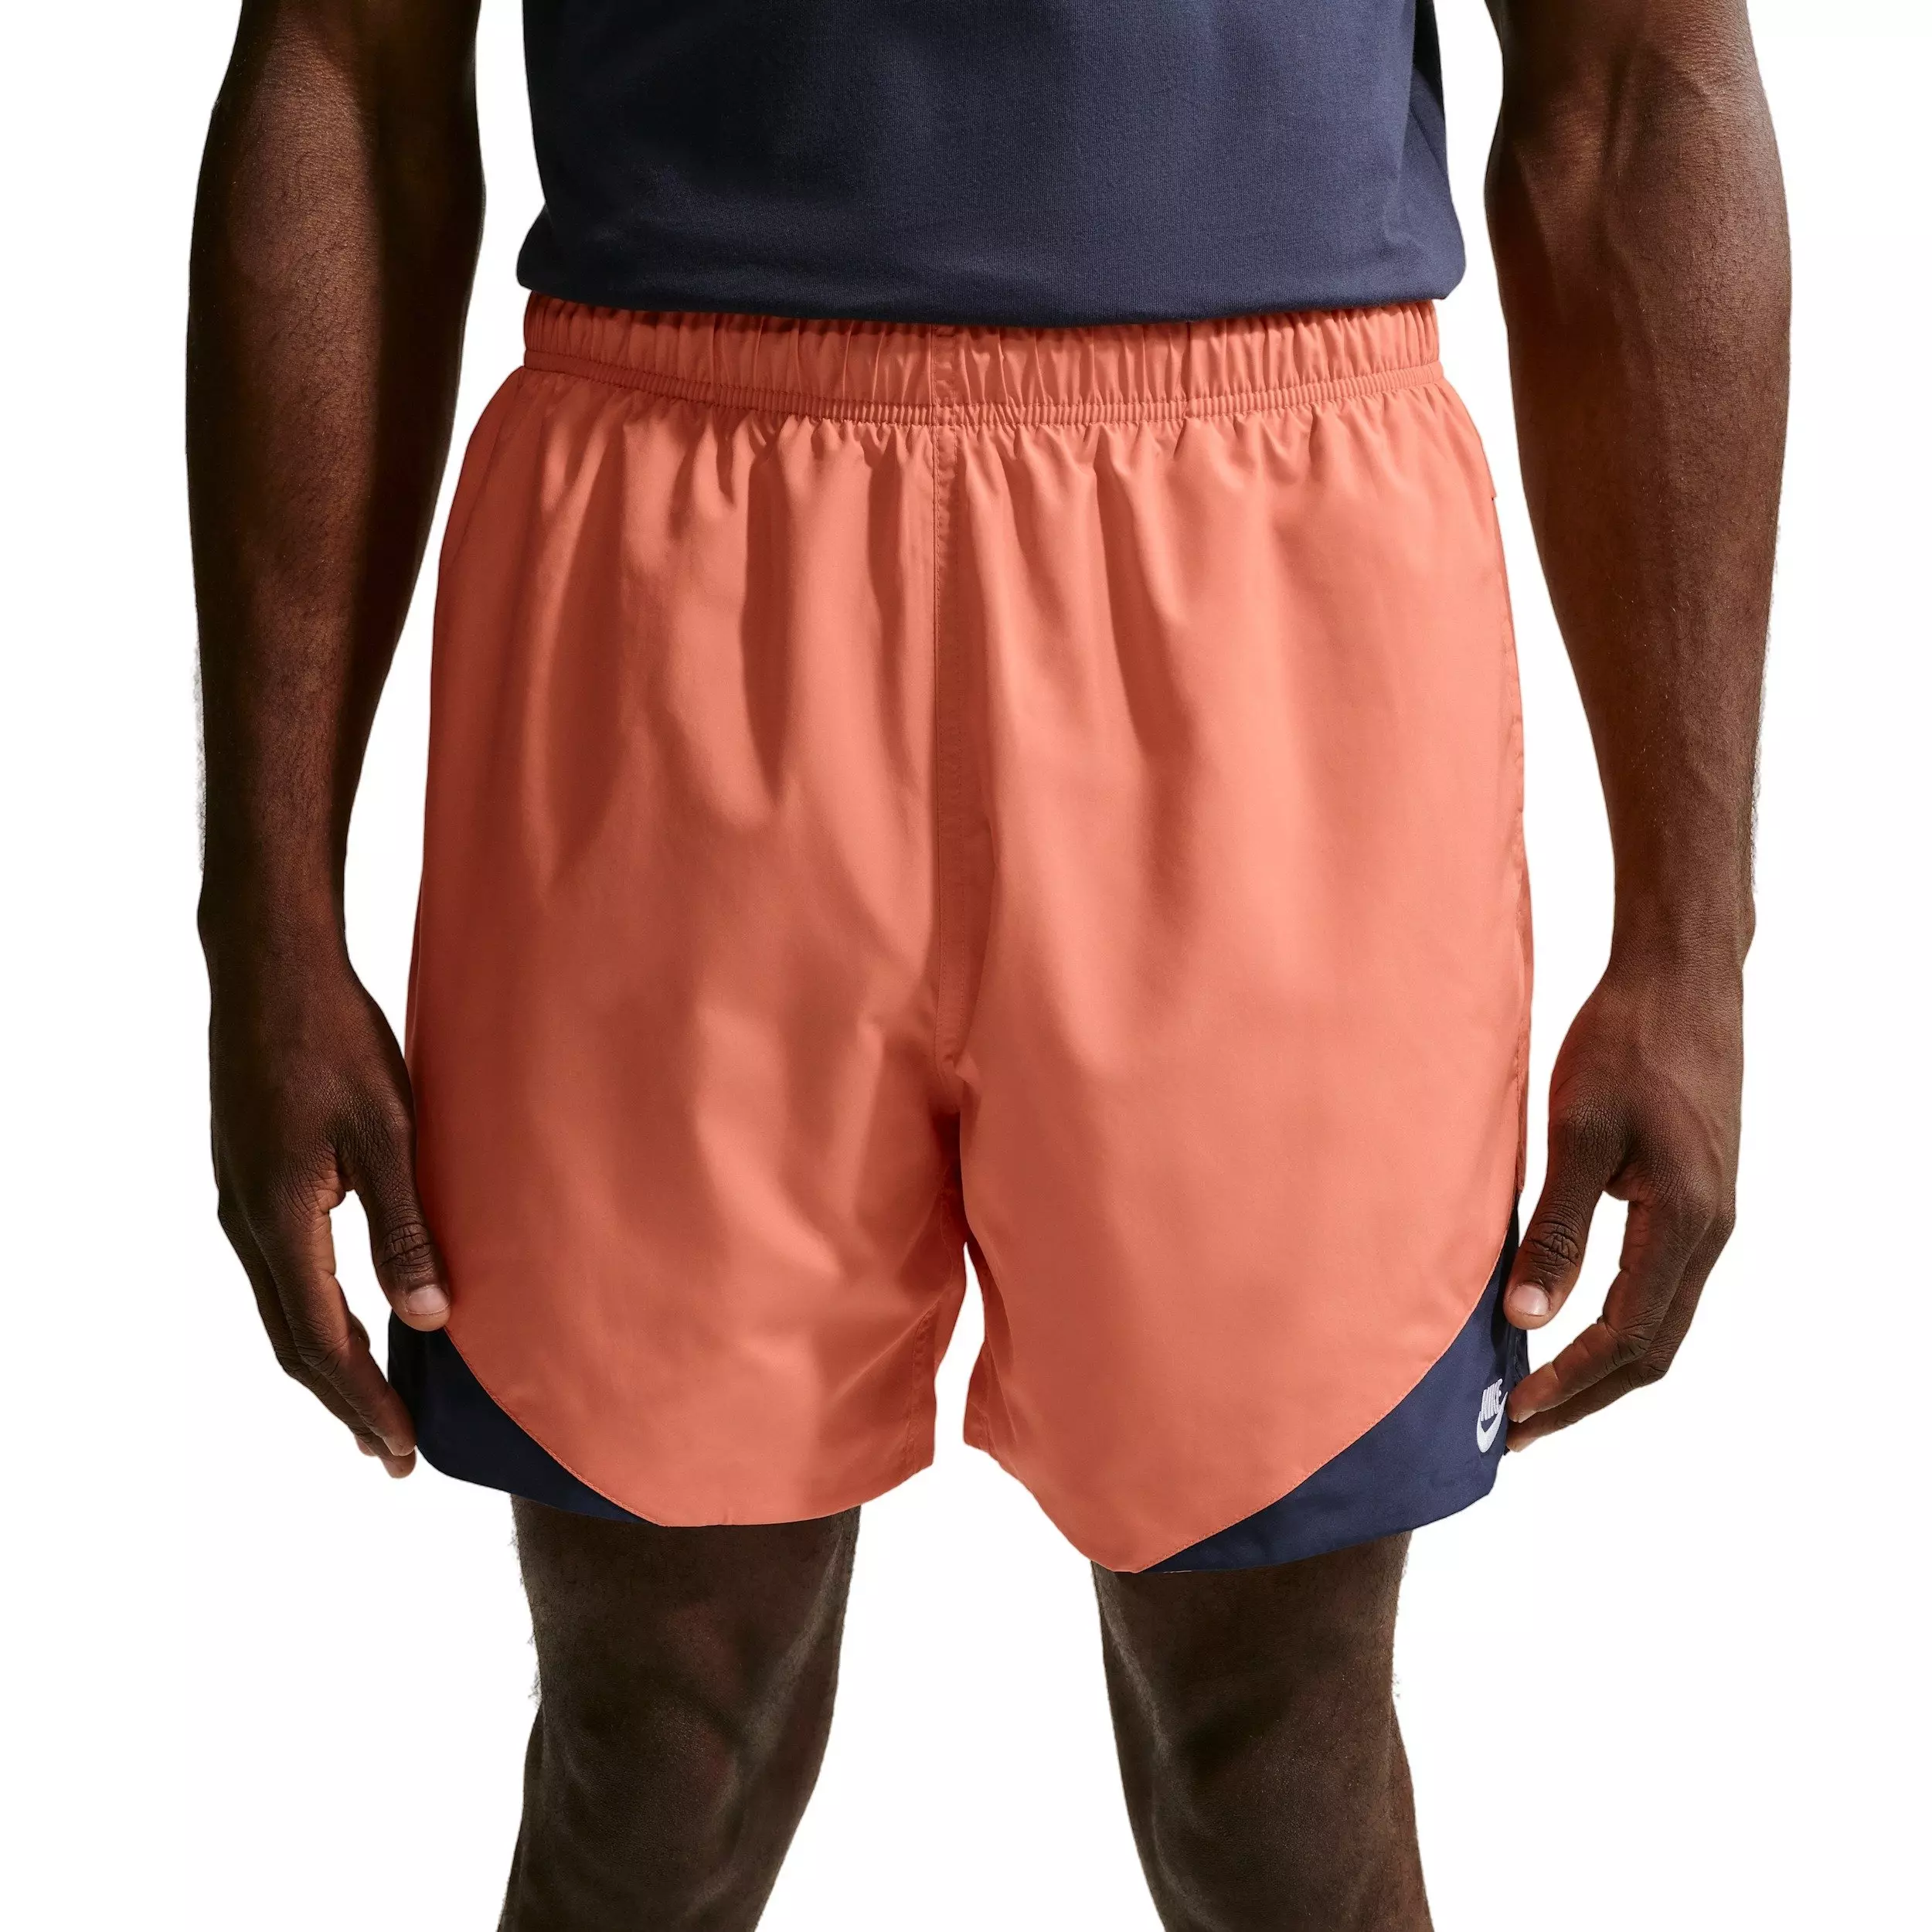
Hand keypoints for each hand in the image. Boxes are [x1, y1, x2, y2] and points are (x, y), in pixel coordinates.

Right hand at [207, 940, 449, 1474]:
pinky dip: (315, 1315)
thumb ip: (404, 1227)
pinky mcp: (250, 1178)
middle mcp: (248, 1223)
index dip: (364, 1402)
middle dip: (344, 1401)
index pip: (323, 1342)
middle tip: (391, 1455)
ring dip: (327, 1362)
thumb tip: (428, 1318)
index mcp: (280, 1221)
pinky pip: (282, 1272)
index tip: (401, 1452)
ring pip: (284, 1310)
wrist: (269, 969)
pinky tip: (349, 1317)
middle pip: (294, 1341)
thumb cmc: (335, 1041)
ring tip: (373, 1405)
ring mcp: (242, 1200)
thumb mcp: (387, 1133)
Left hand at [1504, 954, 1741, 1447]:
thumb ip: (1556, 1229)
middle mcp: (1709, 1231)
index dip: (1570, 1385)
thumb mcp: (1579, 1133)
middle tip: (1518, 1428)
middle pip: (1652, 1349)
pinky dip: (1613, 1320)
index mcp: (1685, 1223)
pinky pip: (1658, 1283)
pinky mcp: (1694, 1194)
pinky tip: (1566, 1320)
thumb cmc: (1627, 1042)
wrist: (1681, 978)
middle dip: (1585, 1395)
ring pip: (1659, 1320)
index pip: (1627, 1338)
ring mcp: (1707, 1215)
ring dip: (1600, 1365)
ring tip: (1535, 1391)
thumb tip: (1526, 1317)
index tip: (1515, 1416)